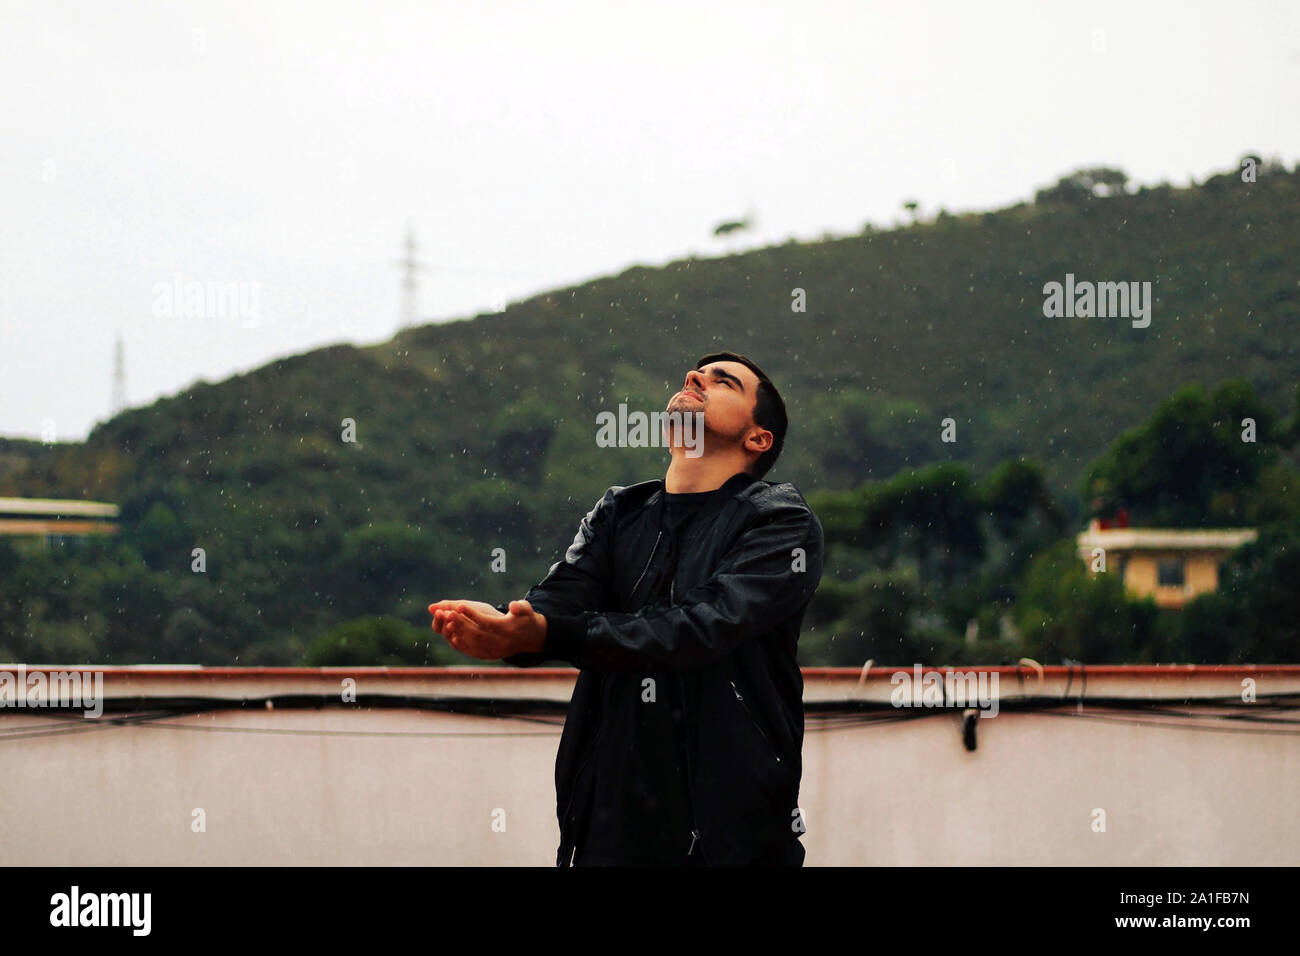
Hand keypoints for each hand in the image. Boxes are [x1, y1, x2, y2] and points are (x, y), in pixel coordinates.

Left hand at [428, 599, 546, 660]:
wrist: (530, 638)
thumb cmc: (525, 619)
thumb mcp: (527, 610)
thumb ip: (521, 607)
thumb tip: (513, 606)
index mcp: (509, 630)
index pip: (487, 622)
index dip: (472, 614)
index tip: (459, 605)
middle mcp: (501, 643)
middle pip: (477, 633)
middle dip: (461, 623)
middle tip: (448, 612)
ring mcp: (495, 651)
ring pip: (473, 643)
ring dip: (458, 633)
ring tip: (447, 622)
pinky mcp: (490, 656)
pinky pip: (473, 652)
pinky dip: (462, 645)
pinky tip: (452, 637)